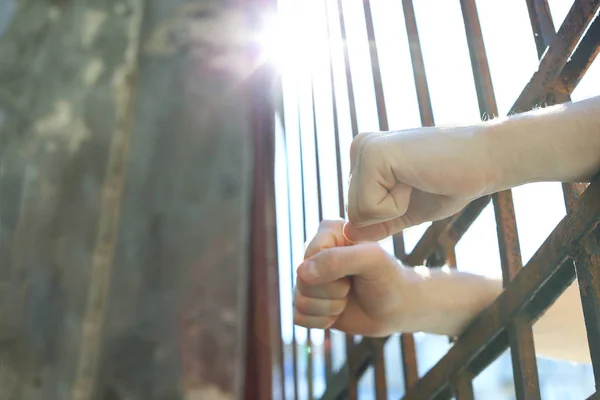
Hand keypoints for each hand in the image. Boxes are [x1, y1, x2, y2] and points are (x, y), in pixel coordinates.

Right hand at [293, 220, 408, 336]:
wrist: (397, 308)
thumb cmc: (388, 279)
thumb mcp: (372, 261)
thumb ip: (338, 260)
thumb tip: (301, 273)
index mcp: (328, 232)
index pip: (311, 255)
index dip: (333, 272)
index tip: (356, 270)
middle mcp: (314, 253)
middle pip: (303, 281)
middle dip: (333, 292)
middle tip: (352, 287)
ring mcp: (309, 278)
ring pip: (300, 301)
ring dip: (330, 308)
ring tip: (348, 298)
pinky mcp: (308, 302)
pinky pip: (299, 317)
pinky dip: (322, 321)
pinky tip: (338, 313)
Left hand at [344, 126, 493, 241]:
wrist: (486, 160)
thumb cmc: (451, 183)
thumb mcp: (407, 210)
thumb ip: (378, 223)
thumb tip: (349, 235)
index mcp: (364, 159)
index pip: (356, 213)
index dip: (389, 216)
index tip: (415, 189)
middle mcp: (359, 148)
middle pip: (353, 214)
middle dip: (389, 214)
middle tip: (417, 185)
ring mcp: (364, 148)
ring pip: (358, 214)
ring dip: (394, 209)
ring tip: (416, 182)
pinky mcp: (373, 154)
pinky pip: (369, 208)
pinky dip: (397, 206)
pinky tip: (415, 180)